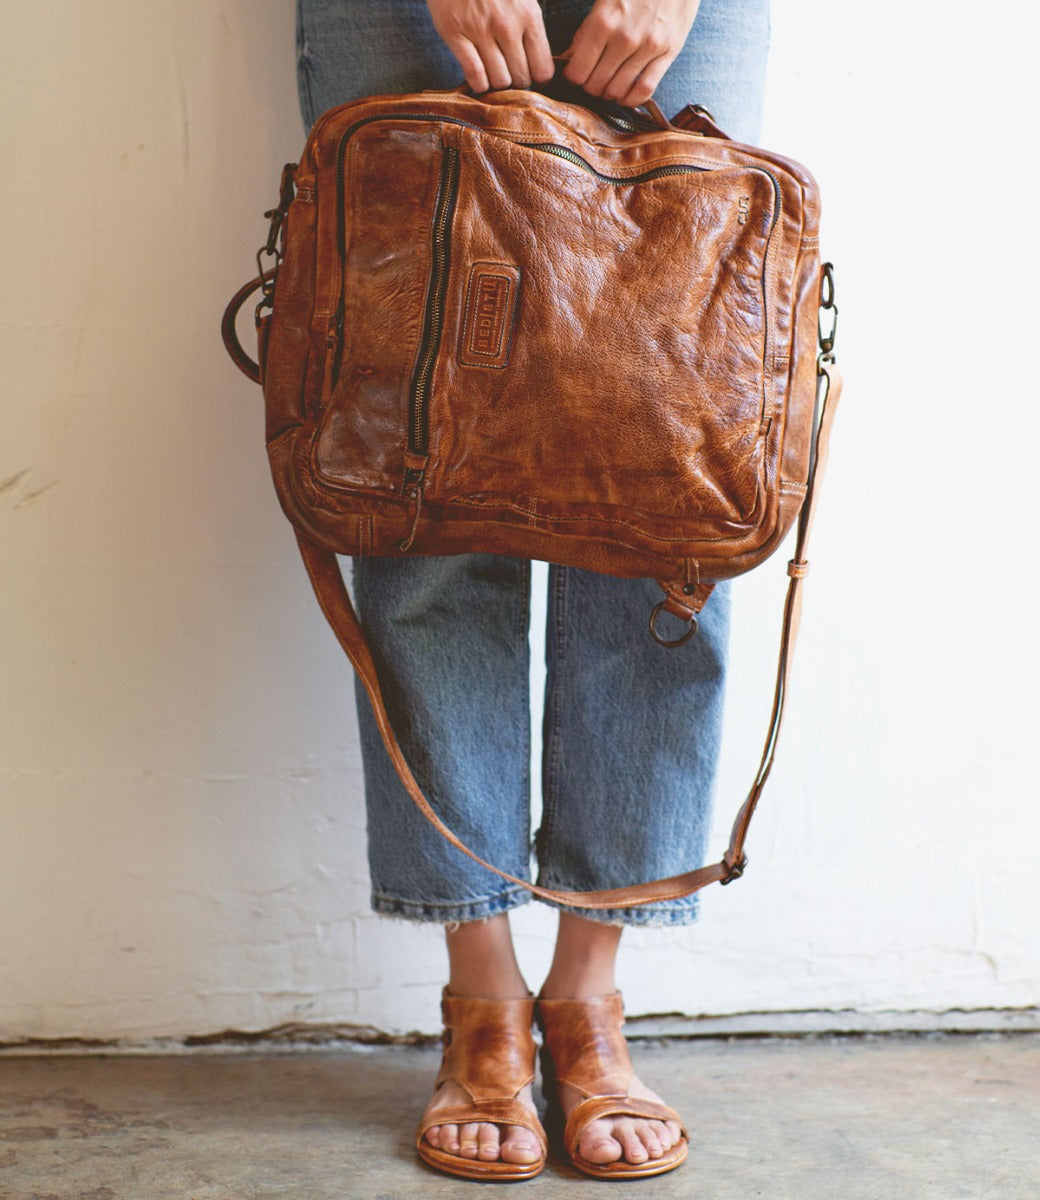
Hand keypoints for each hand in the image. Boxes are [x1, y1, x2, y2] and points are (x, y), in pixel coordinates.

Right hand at [426, 0, 554, 92]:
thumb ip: (531, 23)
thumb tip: (540, 59)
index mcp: (528, 15)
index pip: (542, 68)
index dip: (537, 76)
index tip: (531, 73)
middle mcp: (507, 26)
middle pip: (521, 78)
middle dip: (517, 82)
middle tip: (511, 74)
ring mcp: (480, 31)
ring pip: (499, 81)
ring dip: (498, 84)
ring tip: (495, 74)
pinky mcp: (455, 34)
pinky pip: (474, 74)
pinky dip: (478, 83)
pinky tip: (479, 78)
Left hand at [562, 0, 700, 106]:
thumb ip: (586, 29)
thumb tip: (570, 57)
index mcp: (603, 21)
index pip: (577, 72)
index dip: (573, 76)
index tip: (577, 72)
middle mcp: (624, 38)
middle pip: (595, 85)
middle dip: (590, 86)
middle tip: (593, 78)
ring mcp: (648, 47)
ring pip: (617, 91)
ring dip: (609, 94)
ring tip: (609, 84)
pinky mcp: (668, 52)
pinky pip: (646, 89)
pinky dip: (632, 99)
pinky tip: (626, 95)